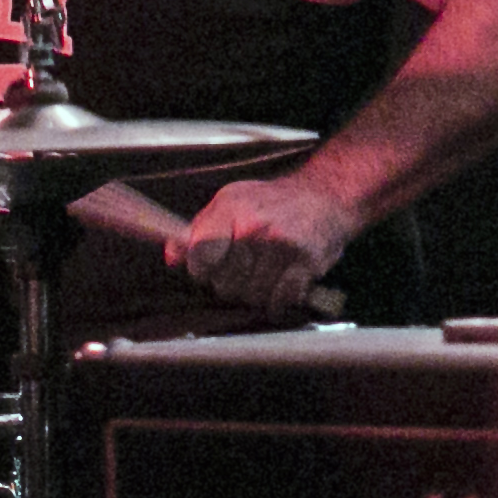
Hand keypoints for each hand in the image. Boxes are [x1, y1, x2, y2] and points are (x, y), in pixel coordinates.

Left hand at [167, 173, 362, 314]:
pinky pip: (280, 300)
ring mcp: (281, 244)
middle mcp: (254, 224)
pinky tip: (282, 285)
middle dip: (232, 284)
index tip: (210, 268)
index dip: (202, 269)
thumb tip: (172, 256)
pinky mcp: (306, 262)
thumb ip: (198, 230)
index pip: (200, 255)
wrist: (324, 196)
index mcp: (231, 207)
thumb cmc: (273, 203)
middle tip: (245, 269)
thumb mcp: (229, 203)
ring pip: (252, 296)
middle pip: (225, 284)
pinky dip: (279, 301)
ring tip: (266, 273)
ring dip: (257, 293)